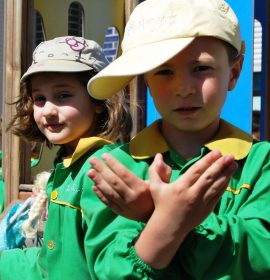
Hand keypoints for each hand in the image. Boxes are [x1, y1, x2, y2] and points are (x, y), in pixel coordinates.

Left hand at [88, 153, 153, 221]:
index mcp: (140, 188)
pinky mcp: (120, 212)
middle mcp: (131, 197)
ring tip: (89, 172)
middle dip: (102, 170)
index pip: (124, 174)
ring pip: (109, 192)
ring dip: (98, 181)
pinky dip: (100, 195)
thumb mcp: (160, 183)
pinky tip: (94, 186)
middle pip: (114, 182)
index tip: (104, 155)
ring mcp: (124, 206)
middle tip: (92, 160)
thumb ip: (158, 170)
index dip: (113, 164)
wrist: (156, 218)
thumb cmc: (157, 197)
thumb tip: (158, 156)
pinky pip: (108, 203)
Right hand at [135, 150, 237, 268]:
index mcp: (181, 186)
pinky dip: (224, 186)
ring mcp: (201, 203)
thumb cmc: (161, 204)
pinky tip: (228, 178)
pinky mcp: (207, 210)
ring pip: (216, 186)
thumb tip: (158, 155)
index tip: (217, 152)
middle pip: (209, 177)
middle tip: (229, 155)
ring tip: (234, 164)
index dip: (207, 160)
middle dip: (220, 165)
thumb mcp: (155, 186)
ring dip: (226, 174)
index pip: (197, 170)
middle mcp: (193, 194)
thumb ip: (155, 170)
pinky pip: (217, 196)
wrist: (169, 227)